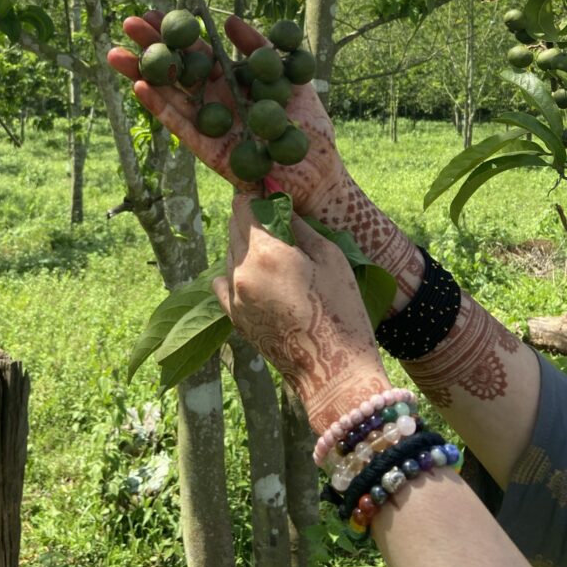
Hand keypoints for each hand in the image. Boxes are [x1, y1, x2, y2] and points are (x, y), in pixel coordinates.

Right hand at [107, 12, 344, 214]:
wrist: (319, 174)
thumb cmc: (310, 128)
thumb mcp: (292, 78)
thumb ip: (263, 50)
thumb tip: (230, 21)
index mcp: (234, 82)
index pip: (198, 53)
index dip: (177, 34)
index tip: (153, 12)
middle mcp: (216, 102)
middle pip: (178, 71)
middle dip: (152, 47)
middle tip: (128, 23)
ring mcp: (209, 126)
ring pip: (170, 96)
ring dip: (143, 74)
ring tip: (115, 52)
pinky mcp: (207, 151)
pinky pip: (180, 126)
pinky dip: (160, 108)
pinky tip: (140, 87)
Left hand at [213, 193, 389, 432]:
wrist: (333, 371)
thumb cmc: (341, 309)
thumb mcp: (330, 257)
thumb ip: (297, 225)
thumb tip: (277, 200)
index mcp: (265, 251)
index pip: (244, 206)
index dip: (255, 197)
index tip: (268, 195)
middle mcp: (241, 270)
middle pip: (235, 228)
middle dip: (252, 219)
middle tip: (277, 223)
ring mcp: (233, 296)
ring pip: (230, 254)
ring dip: (247, 247)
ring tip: (277, 257)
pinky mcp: (232, 317)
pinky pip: (224, 282)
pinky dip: (237, 273)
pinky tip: (260, 278)